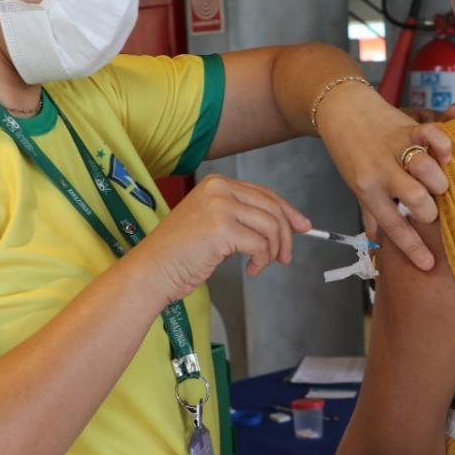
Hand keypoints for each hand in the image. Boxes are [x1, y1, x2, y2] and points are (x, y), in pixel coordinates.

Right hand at [135, 175, 310, 303]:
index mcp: (217, 184)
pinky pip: (260, 245)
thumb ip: (242, 217)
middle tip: (285, 257)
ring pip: (270, 226)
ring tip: (261, 265)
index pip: (264, 193)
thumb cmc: (179, 253)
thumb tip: (285, 224)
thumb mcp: (212, 224)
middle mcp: (219, 189)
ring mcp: (220, 207)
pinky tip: (251, 269)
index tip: (302, 226)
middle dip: (286, 235)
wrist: (152, 270)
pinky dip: (262, 261)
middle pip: (272, 208)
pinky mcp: (222, 229)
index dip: (287, 211)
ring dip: (273, 251)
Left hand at [318, 85, 454, 270]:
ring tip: (440, 185)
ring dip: (439, 180)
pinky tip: (446, 154)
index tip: (429, 265)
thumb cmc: (351, 152)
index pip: (392, 227)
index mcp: (368, 191)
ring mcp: (394, 149)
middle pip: (416, 200)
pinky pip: (429, 134)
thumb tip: (377, 248)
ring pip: (424, 169)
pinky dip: (442, 144)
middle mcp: (381, 172)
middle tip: (434, 210)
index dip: (412, 249)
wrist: (340, 110)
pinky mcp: (406, 127)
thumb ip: (372, 215)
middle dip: (431, 211)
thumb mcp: (356, 186)